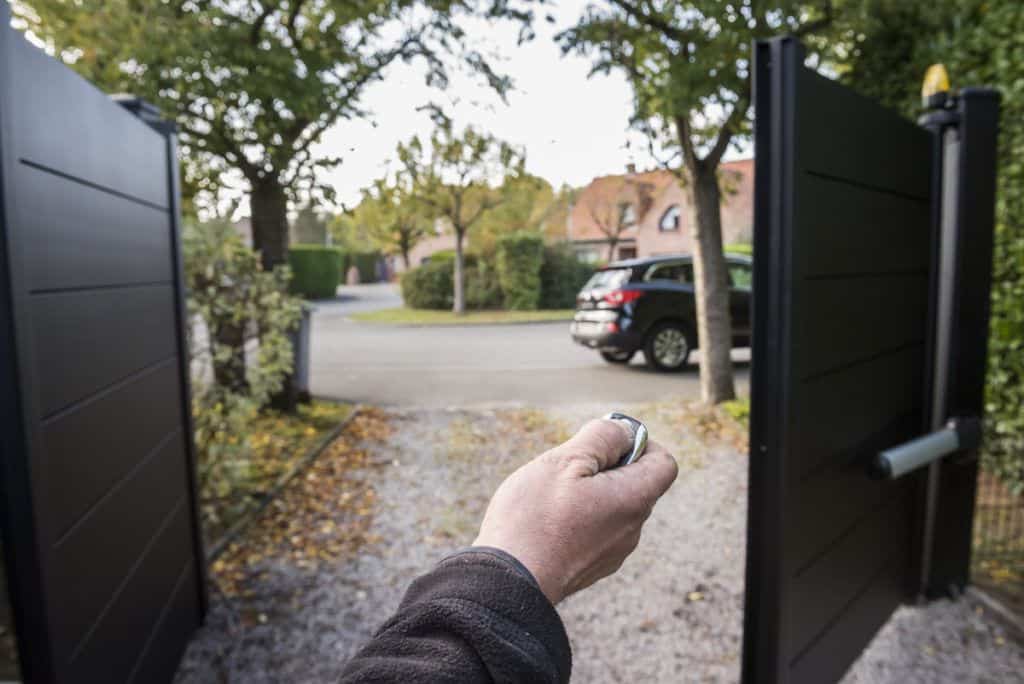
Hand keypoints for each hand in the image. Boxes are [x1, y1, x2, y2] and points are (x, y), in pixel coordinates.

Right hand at [473, 418, 677, 604]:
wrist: (507, 583)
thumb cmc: (535, 517)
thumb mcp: (566, 460)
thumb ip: (603, 438)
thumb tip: (626, 431)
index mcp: (634, 501)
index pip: (663, 463)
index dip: (639, 444)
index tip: (604, 444)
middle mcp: (632, 530)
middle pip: (635, 484)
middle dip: (606, 467)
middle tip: (566, 469)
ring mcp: (612, 553)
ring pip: (612, 508)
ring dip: (589, 494)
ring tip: (550, 498)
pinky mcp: (591, 568)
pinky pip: (595, 531)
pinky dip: (577, 519)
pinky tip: (545, 522)